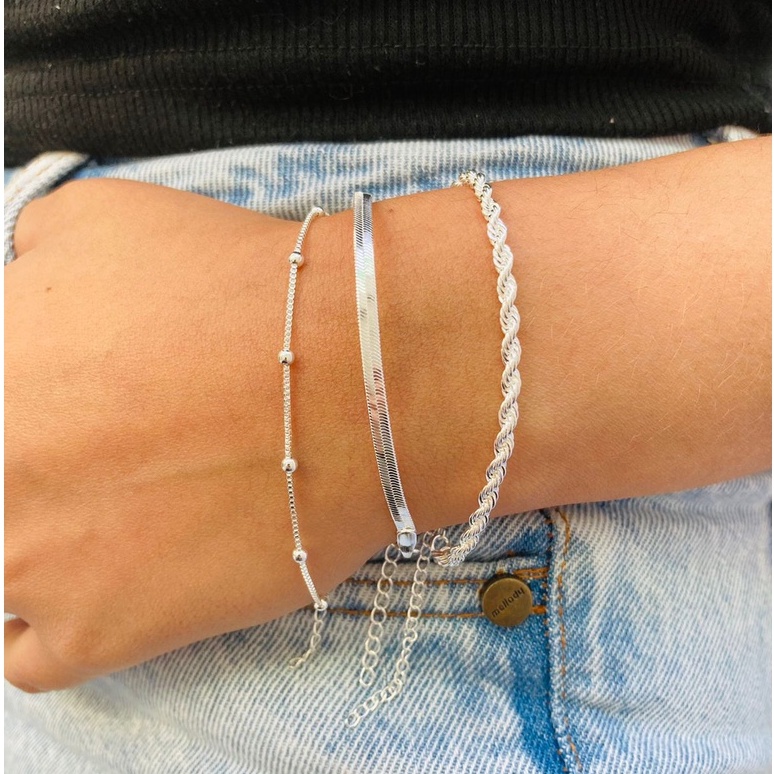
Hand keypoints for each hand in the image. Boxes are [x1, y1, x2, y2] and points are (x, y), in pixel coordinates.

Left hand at [4, 179, 386, 693]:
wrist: (352, 377)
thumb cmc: (234, 288)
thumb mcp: (96, 220)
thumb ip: (22, 266)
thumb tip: (14, 302)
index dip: (30, 402)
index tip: (73, 406)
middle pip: (0, 486)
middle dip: (46, 463)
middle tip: (115, 450)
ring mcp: (25, 568)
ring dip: (48, 542)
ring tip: (122, 512)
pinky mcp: (93, 638)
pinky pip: (28, 651)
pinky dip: (65, 618)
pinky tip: (122, 575)